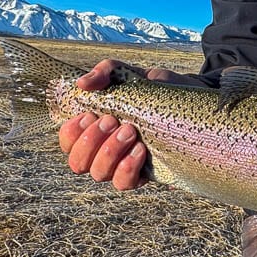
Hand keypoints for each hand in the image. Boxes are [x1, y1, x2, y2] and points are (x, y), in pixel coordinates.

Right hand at [59, 59, 202, 190]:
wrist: (189, 97)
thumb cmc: (153, 87)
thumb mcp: (128, 73)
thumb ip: (103, 73)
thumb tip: (81, 84)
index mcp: (93, 128)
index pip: (67, 141)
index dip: (72, 132)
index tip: (90, 114)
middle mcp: (102, 150)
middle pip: (78, 162)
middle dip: (92, 141)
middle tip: (112, 119)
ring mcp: (121, 165)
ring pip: (99, 174)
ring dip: (110, 152)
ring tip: (130, 130)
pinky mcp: (142, 175)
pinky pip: (124, 183)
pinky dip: (127, 168)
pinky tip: (140, 149)